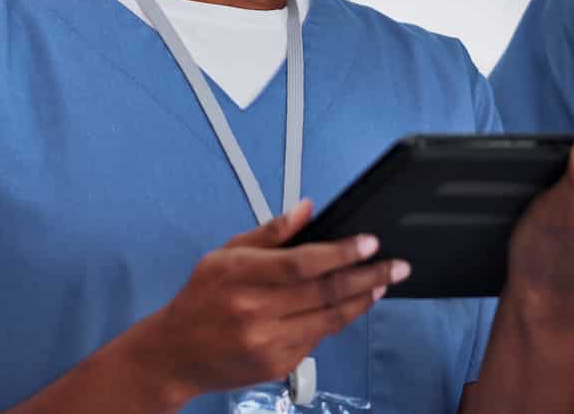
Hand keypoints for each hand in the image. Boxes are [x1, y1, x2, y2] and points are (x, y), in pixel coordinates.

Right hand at [126, 202, 408, 401]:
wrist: (176, 354)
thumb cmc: (202, 298)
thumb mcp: (224, 254)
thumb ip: (268, 233)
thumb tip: (307, 209)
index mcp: (239, 276)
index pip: (301, 263)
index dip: (341, 252)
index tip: (369, 242)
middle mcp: (254, 311)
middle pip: (324, 292)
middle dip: (367, 275)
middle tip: (397, 264)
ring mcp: (268, 342)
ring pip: (329, 318)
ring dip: (362, 299)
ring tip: (383, 282)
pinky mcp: (278, 365)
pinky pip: (319, 338)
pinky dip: (340, 319)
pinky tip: (354, 304)